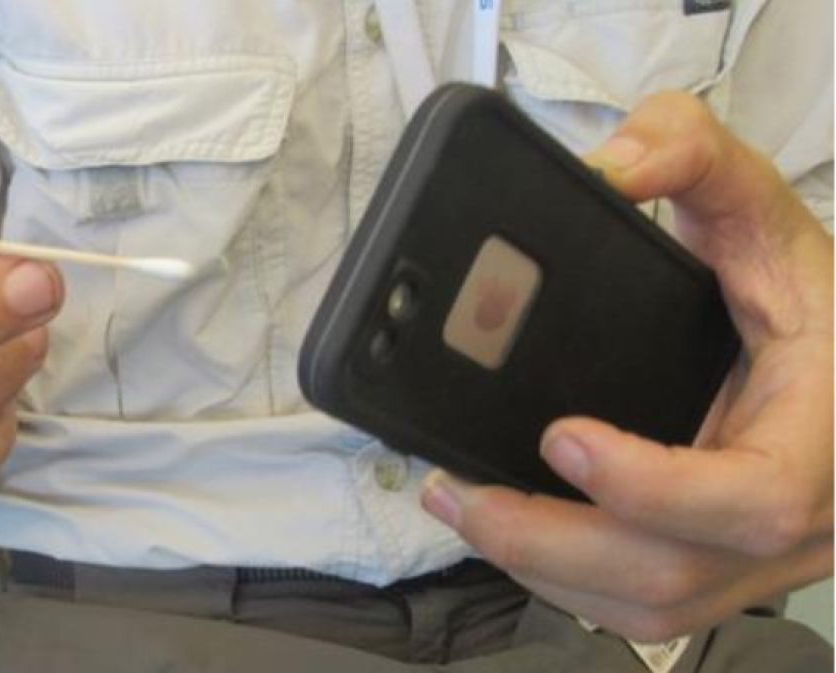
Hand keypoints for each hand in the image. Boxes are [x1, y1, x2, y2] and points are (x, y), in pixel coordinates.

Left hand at [422, 92, 832, 641]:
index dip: (652, 485)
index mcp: (819, 433)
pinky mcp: (720, 571)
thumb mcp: (762, 213)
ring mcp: (758, 560)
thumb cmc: (811, 299)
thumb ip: (697, 156)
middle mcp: (798, 519)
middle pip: (670, 575)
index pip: (754, 497)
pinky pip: (642, 607)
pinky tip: (511, 535)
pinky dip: (566, 581)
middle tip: (455, 489)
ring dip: (542, 569)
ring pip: (648, 607)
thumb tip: (611, 163)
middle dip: (546, 542)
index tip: (560, 435)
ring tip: (460, 506)